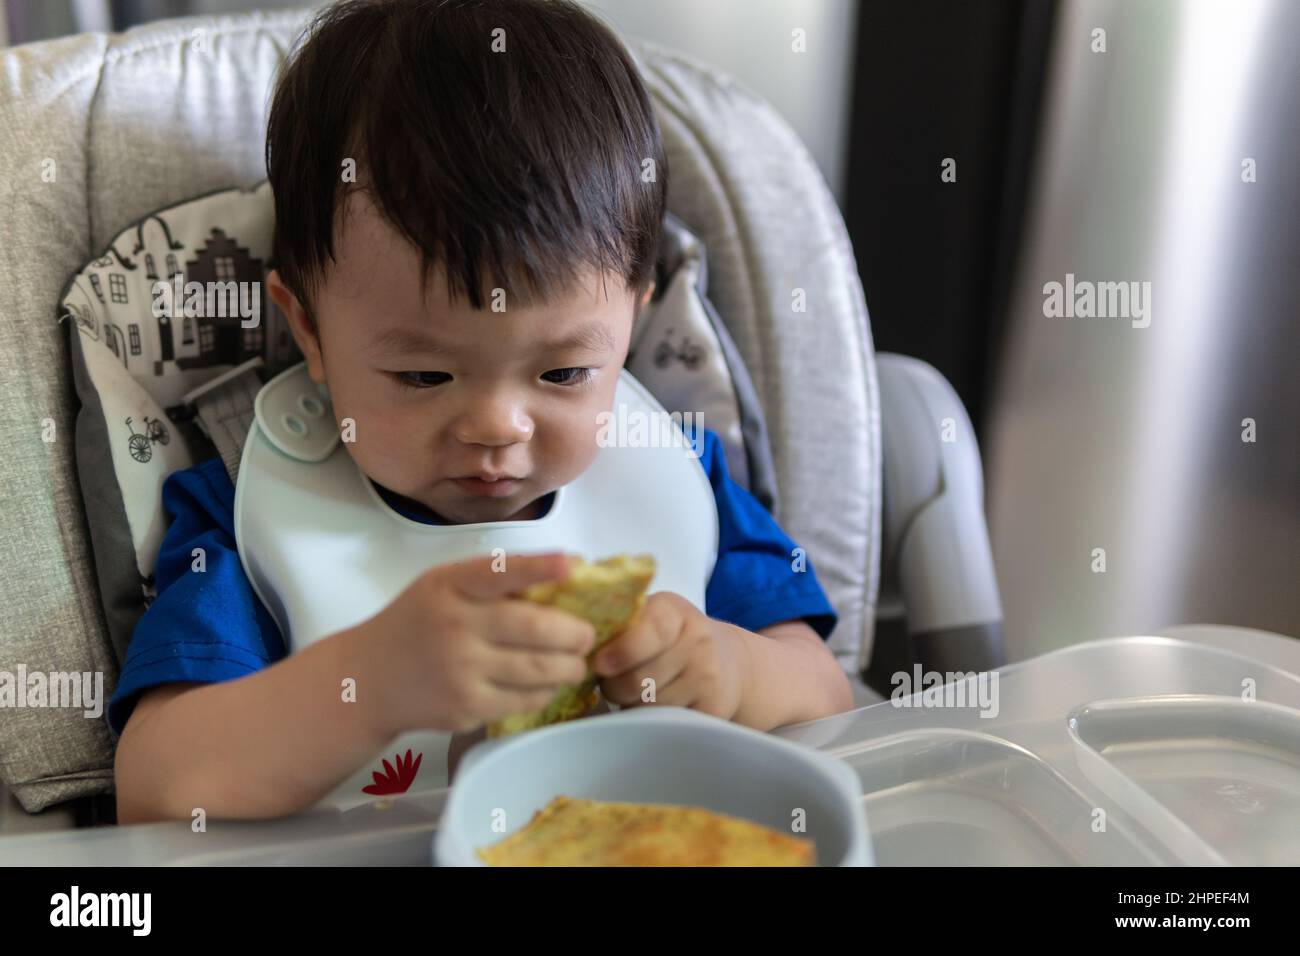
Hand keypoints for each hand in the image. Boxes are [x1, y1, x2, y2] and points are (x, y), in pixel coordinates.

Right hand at [361, 552, 596, 735]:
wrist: (368, 679)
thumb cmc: (419, 622)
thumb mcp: (443, 585)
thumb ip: (493, 578)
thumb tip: (566, 571)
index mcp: (451, 586)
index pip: (499, 573)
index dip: (539, 568)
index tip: (571, 564)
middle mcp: (455, 626)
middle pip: (532, 628)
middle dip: (574, 633)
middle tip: (588, 636)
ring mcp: (460, 670)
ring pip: (536, 669)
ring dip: (569, 667)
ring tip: (578, 662)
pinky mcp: (465, 707)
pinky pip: (522, 699)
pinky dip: (546, 691)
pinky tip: (550, 684)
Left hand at [592, 592, 747, 719]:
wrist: (728, 662)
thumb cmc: (672, 640)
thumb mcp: (651, 618)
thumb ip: (619, 626)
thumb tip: (574, 646)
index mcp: (673, 611)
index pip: (649, 631)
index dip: (621, 651)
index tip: (599, 665)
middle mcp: (698, 640)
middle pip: (639, 679)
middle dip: (614, 687)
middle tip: (612, 683)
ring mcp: (708, 676)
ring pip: (649, 705)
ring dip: (632, 705)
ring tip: (636, 693)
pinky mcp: (715, 707)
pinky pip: (667, 722)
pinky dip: (653, 720)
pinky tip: (657, 706)